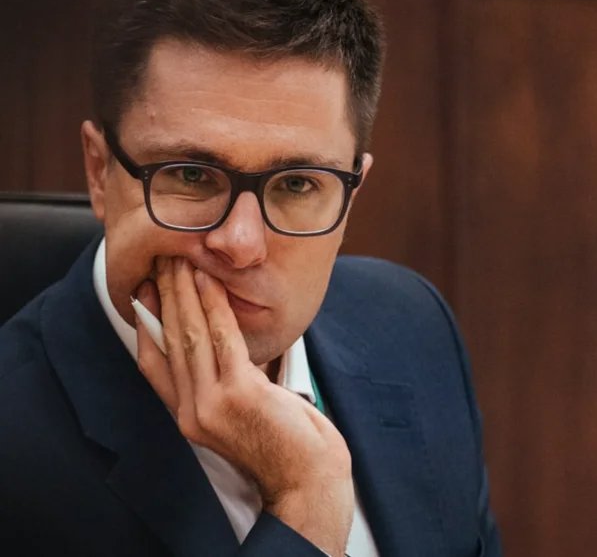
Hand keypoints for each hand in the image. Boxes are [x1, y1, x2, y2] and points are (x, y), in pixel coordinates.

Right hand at [135, 256, 353, 556]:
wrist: (308, 477)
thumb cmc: (283, 440)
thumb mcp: (243, 410)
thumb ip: (223, 380)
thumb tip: (218, 337)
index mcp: (189, 415)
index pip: (153, 364)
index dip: (146, 324)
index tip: (146, 292)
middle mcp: (192, 411)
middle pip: (169, 342)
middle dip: (165, 297)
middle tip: (164, 261)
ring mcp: (212, 404)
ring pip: (190, 335)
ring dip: (185, 293)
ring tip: (182, 261)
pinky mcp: (239, 393)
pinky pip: (223, 338)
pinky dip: (215, 306)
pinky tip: (211, 282)